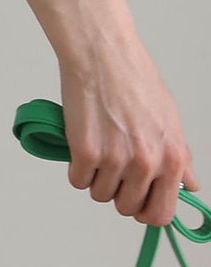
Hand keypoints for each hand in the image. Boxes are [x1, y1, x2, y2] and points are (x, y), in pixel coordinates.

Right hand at [59, 25, 200, 226]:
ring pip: (100, 194)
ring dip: (95, 178)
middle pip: (127, 208)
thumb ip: (180, 157)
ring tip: (96, 150)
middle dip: (118, 193)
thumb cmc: (133, 77)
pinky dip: (76, 167)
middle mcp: (146, 164)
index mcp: (171, 159)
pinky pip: (77, 179)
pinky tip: (80, 145)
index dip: (145, 211)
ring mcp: (114, 159)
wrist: (102, 52)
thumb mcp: (170, 118)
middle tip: (112, 169)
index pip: (161, 213)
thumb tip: (189, 184)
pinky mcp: (84, 151)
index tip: (136, 201)